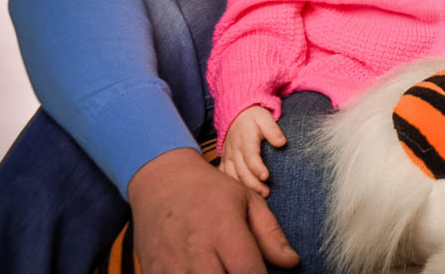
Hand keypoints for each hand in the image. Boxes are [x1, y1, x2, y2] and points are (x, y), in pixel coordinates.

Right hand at [127, 147, 299, 272]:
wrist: (160, 180)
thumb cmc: (210, 190)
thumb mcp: (246, 201)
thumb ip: (270, 234)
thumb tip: (292, 262)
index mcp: (223, 229)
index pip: (248, 272)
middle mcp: (195, 250)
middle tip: (244, 271)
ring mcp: (169, 263)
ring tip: (223, 268)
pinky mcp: (151, 270)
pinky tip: (201, 269)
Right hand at [220, 106, 286, 196]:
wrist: (236, 114)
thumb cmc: (253, 117)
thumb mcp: (265, 118)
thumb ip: (273, 130)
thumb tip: (282, 142)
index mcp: (245, 139)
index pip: (250, 156)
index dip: (257, 167)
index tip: (266, 177)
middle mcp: (234, 150)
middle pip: (241, 170)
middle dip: (253, 183)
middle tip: (267, 193)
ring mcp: (228, 157)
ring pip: (232, 176)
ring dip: (244, 187)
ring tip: (259, 197)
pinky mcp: (225, 161)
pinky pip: (224, 176)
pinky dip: (232, 186)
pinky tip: (242, 194)